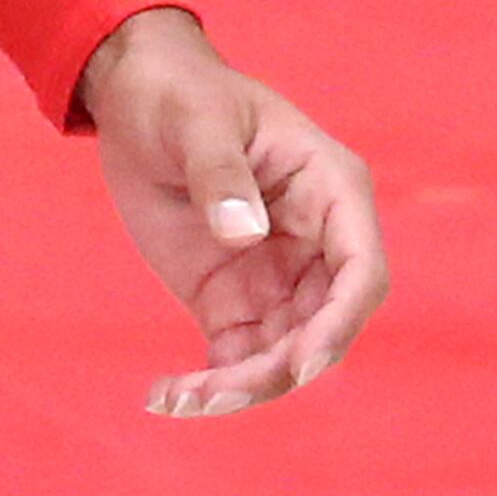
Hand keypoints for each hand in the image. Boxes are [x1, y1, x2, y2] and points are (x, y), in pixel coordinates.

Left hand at [77, 7, 388, 418]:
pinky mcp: (232, 299)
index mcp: (333, 193)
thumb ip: (220, 174)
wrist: (136, 97)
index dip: (338, 324)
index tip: (299, 364)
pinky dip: (210, 383)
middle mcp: (317, 246)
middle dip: (278, 371)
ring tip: (179, 401)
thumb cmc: (180, 95)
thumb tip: (244, 232)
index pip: (360, 274)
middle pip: (322, 329)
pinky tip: (165, 396)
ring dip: (240, 388)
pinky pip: (237, 355)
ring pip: (282, 355)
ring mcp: (277, 278)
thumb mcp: (197, 121)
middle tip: (214, 394)